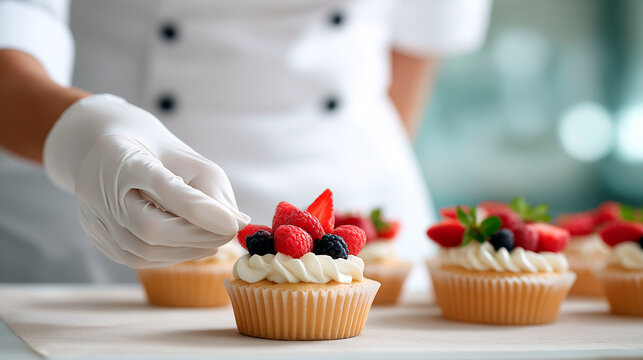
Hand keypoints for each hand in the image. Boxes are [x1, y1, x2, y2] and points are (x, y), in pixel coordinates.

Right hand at [44, 94, 248, 267]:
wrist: (99, 149)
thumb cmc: (153, 151)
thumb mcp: (186, 156)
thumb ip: (212, 188)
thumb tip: (238, 223)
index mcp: (122, 159)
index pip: (163, 187)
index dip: (200, 208)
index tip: (234, 222)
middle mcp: (100, 193)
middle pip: (151, 228)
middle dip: (199, 235)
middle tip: (230, 231)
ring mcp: (97, 220)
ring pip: (145, 251)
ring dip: (190, 249)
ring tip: (216, 237)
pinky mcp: (100, 240)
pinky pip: (140, 259)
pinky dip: (173, 255)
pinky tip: (193, 245)